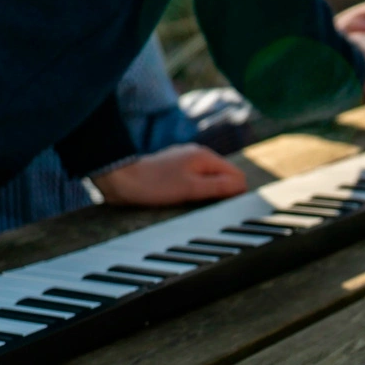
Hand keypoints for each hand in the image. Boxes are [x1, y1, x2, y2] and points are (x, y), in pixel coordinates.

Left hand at [90, 144, 246, 206]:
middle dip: (223, 194)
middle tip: (210, 209)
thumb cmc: (154, 184)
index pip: (237, 175)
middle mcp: (198, 155)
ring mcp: (186, 162)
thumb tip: (243, 187)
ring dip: (208, 194)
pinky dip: (195, 191)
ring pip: (210, 180)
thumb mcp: (191, 188)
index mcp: (205, 157)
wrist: (122, 179)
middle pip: (224, 177)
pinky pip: (196, 181)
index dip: (237, 194)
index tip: (227, 209)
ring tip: (196, 205)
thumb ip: (219, 187)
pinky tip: (185, 200)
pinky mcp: (176, 170)